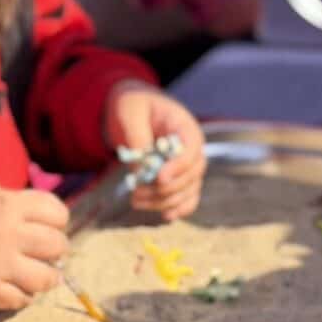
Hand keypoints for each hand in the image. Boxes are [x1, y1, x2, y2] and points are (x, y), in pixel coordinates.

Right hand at [0, 183, 68, 308]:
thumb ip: (23, 207)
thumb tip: (57, 228)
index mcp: (9, 205)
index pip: (57, 213)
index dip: (58, 222)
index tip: (51, 228)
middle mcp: (7, 233)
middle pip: (57, 245)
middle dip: (56, 250)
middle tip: (46, 254)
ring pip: (47, 277)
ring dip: (47, 278)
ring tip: (39, 275)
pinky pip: (24, 299)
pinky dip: (24, 296)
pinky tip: (17, 288)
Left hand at [104, 79, 205, 220]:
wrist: (133, 109)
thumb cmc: (133, 104)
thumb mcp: (130, 111)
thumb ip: (137, 136)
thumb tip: (143, 167)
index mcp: (184, 126)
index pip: (192, 149)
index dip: (179, 166)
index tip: (159, 178)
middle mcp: (192, 148)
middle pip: (191, 174)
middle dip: (165, 188)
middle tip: (136, 193)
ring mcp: (188, 165)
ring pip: (187, 190)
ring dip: (164, 202)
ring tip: (135, 201)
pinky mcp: (179, 178)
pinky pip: (187, 198)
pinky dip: (178, 208)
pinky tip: (164, 216)